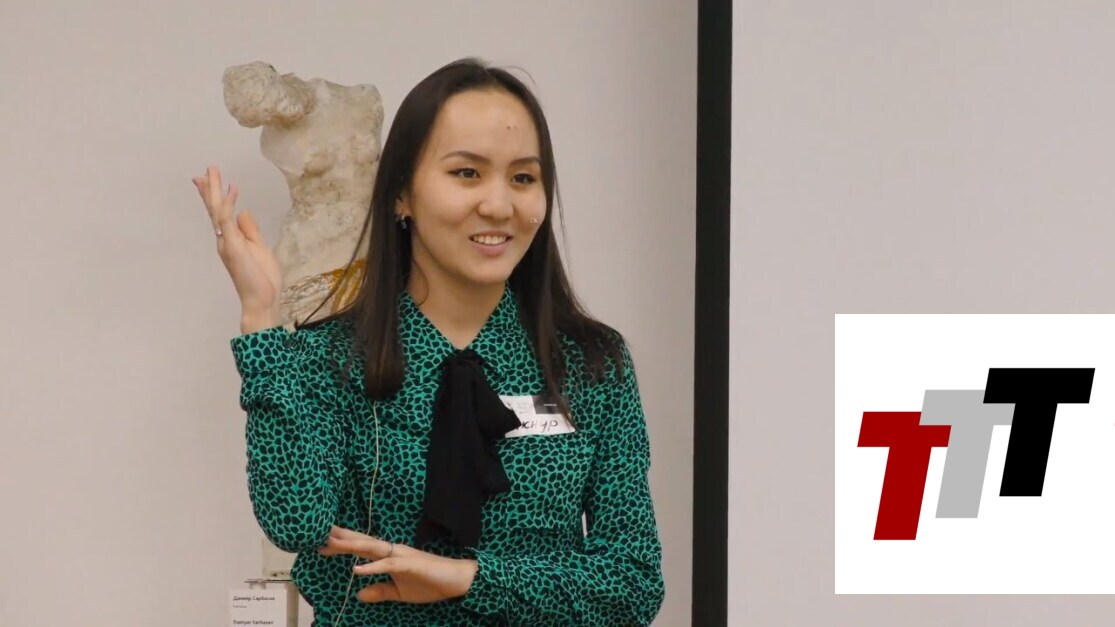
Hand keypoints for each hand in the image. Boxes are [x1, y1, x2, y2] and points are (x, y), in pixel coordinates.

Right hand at [191, 165, 281, 325]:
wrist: (261, 299)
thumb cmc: (262, 278)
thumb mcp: (259, 247)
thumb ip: (250, 230)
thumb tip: (243, 212)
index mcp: (231, 240)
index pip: (221, 214)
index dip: (216, 196)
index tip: (209, 179)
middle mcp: (225, 239)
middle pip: (214, 209)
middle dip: (210, 189)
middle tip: (205, 170)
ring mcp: (227, 242)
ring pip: (217, 210)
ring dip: (214, 190)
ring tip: (212, 171)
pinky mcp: (233, 245)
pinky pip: (228, 220)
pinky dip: (229, 203)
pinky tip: (231, 188)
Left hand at [318, 526, 477, 603]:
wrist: (456, 580)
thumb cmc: (429, 583)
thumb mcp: (399, 593)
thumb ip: (379, 591)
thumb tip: (359, 595)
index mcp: (388, 556)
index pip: (360, 549)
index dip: (341, 546)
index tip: (320, 544)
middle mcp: (392, 551)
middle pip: (361, 542)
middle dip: (340, 538)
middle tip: (318, 532)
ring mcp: (400, 556)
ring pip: (371, 548)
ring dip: (350, 545)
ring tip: (331, 543)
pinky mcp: (409, 564)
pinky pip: (387, 565)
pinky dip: (372, 567)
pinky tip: (356, 569)